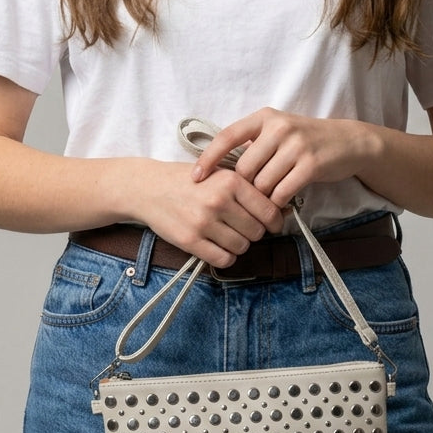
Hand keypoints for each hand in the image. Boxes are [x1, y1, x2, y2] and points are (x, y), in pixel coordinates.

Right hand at [136, 161, 284, 267]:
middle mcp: (219, 201)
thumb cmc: (189, 181)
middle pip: (257, 232)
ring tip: (227, 234)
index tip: (271, 225)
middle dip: (253, 233)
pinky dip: (226, 257)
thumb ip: (249, 189)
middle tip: (242, 227)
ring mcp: (204, 222)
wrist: (149, 188)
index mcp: (230, 181)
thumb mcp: (220, 173)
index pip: (269, 211)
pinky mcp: (190, 241)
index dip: (275, 222)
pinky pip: (223, 259)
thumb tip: (284, 210)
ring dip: (238, 245)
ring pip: (242, 247)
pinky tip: (218, 246)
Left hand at [191, 108, 376, 207]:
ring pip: (262, 184)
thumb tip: (219, 170)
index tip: (195, 177)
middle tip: (250, 198)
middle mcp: (279, 128)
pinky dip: (278, 204)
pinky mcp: (310, 165)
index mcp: (265, 117)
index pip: (227, 137)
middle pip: (244, 169)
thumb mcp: (278, 131)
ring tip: (267, 202)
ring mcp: (296, 146)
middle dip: (244, 188)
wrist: (348, 142)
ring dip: (262, 198)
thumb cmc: (306, 140)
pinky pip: (281, 193)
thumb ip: (252, 143)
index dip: (208, 158)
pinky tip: (282, 204)